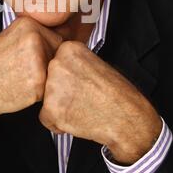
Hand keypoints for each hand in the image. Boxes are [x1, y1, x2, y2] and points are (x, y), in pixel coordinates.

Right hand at [0, 17, 62, 132]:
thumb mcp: (12, 38)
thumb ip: (36, 34)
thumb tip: (70, 31)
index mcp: (28, 23)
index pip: (57, 38)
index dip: (48, 53)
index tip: (29, 61)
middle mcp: (34, 37)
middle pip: (59, 54)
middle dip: (48, 66)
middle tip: (23, 72)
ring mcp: (37, 58)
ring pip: (56, 71)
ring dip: (45, 79)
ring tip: (20, 79)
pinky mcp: (38, 81)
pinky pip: (50, 87)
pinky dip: (39, 93)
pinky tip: (20, 89)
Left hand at [39, 41, 161, 164]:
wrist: (127, 118)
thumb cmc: (116, 93)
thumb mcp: (95, 63)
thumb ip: (73, 62)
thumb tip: (57, 66)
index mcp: (69, 49)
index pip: (54, 63)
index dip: (67, 77)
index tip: (81, 82)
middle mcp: (57, 64)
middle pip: (46, 80)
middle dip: (60, 91)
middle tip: (82, 96)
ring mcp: (53, 86)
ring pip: (45, 99)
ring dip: (59, 107)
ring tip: (82, 107)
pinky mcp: (51, 109)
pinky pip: (45, 118)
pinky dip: (57, 123)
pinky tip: (76, 119)